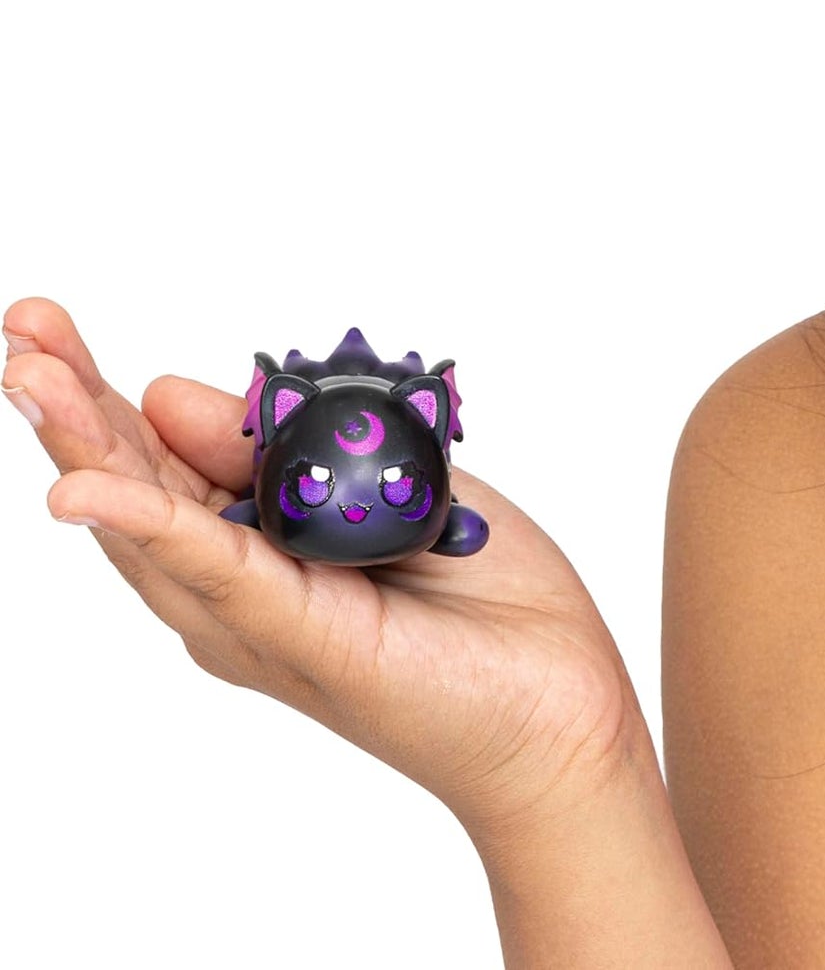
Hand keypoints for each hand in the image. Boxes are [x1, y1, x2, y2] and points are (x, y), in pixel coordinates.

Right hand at [3, 299, 642, 843]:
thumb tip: (167, 395)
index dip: (107, 394)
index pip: (164, 460)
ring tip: (27, 378)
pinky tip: (88, 493)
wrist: (563, 708)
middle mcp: (241, 589)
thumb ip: (285, 447)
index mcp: (261, 546)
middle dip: (72, 407)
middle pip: (136, 488)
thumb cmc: (485, 604)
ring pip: (154, 527)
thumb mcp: (386, 485)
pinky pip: (221, 573)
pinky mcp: (306, 641)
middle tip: (22, 327)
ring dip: (88, 451)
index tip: (49, 323)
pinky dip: (153, 528)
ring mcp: (264, 620)